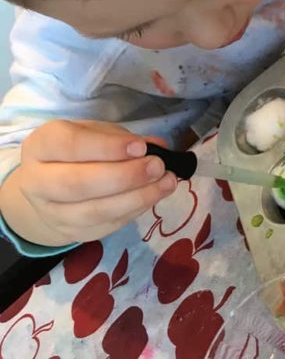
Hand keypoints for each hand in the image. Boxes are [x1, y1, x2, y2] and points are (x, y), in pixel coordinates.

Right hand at [0, 120, 176, 246]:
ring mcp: (52, 213)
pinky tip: (154, 196)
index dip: (107, 147)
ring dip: (136, 198)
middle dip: (124, 176)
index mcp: (42, 146)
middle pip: (77, 184)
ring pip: (93, 212)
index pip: (70, 145)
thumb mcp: (97, 133)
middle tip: (158, 167)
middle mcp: (37, 182)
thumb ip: (122, 138)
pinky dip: (134, 211)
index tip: (140, 147)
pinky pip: (105, 226)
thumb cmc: (80, 152)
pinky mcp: (71, 233)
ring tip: (166, 183)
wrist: (52, 188)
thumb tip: (158, 147)